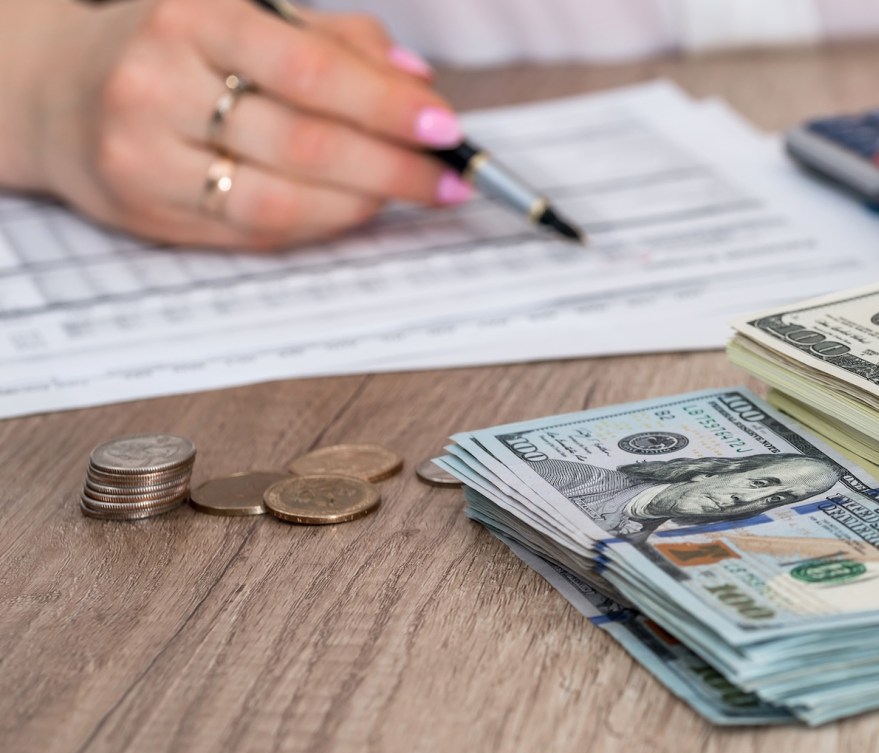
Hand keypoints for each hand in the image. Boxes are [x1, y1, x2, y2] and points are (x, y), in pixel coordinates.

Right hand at [8, 0, 470, 249]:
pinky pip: (255, 233)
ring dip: (364, 202)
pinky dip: (320, 224)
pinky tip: (355, 209)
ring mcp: (145, 158)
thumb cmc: (177, 49)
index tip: (445, 127)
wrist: (59, 92)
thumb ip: (336, 42)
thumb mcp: (247, 17)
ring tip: (410, 192)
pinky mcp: (149, 215)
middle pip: (304, 144)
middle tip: (448, 176)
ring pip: (281, 202)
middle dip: (393, 166)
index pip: (310, 70)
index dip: (387, 105)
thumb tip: (417, 81)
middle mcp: (159, 86)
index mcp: (192, 18)